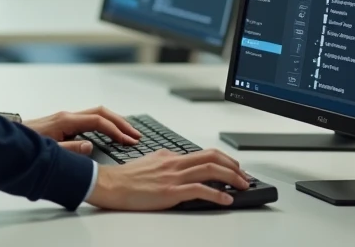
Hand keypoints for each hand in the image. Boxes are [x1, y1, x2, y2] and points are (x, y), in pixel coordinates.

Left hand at [22, 107, 141, 155]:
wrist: (8, 141)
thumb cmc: (25, 146)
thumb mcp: (49, 151)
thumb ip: (70, 150)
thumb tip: (90, 146)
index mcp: (65, 120)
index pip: (98, 121)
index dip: (115, 131)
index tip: (128, 141)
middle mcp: (67, 116)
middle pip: (101, 112)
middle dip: (121, 123)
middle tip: (136, 135)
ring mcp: (65, 118)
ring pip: (97, 114)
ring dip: (114, 122)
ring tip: (128, 134)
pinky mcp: (64, 123)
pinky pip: (90, 119)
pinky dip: (104, 124)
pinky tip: (109, 133)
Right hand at [85, 148, 251, 210]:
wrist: (110, 185)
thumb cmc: (126, 177)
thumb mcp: (149, 161)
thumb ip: (166, 161)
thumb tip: (179, 162)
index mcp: (170, 156)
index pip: (204, 153)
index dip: (224, 160)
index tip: (234, 168)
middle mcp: (175, 163)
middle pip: (212, 157)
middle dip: (234, 166)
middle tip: (244, 176)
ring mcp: (174, 177)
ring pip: (210, 170)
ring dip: (232, 178)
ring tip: (242, 186)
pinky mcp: (170, 192)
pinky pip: (200, 190)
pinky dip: (217, 195)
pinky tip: (226, 200)